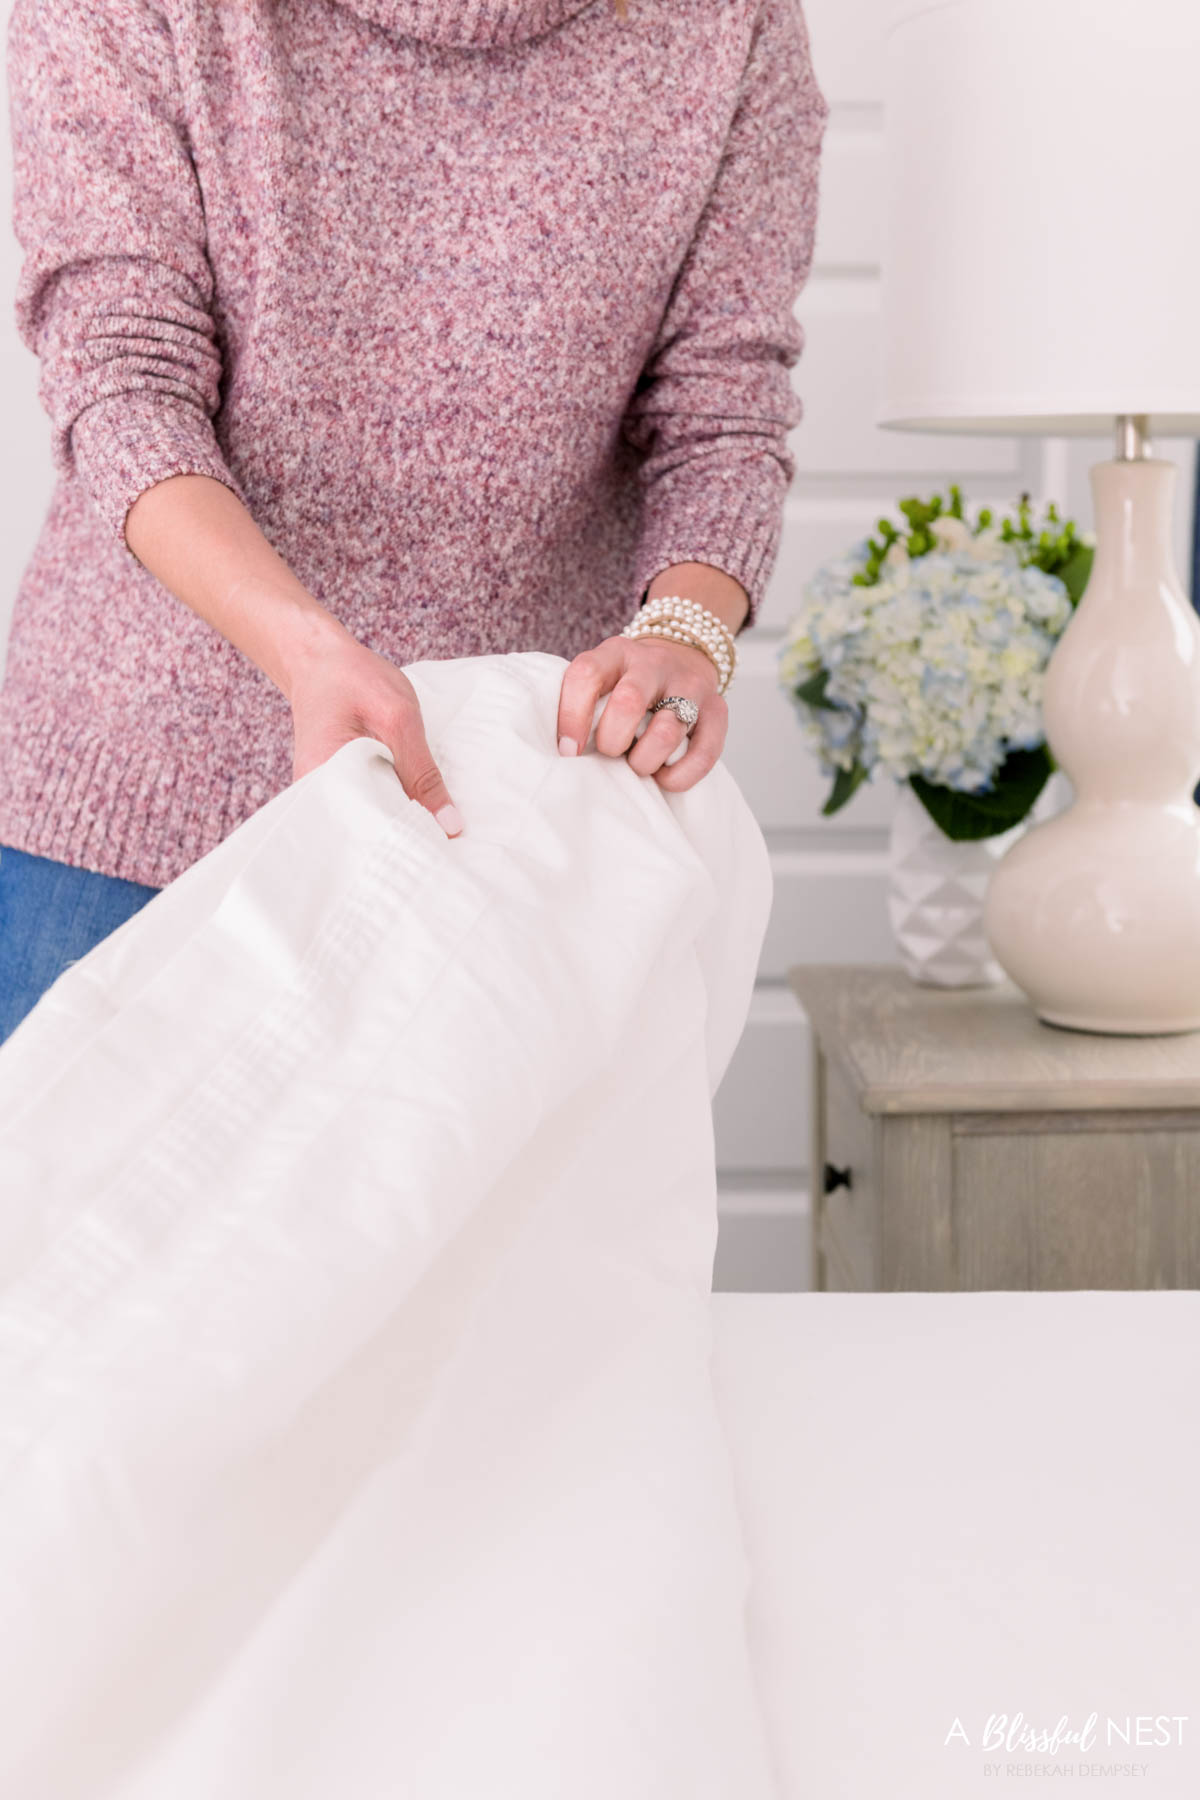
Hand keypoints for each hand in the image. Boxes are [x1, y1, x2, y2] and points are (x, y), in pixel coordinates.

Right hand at [285, 625, 462, 835]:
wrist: (318, 661)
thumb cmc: (353, 680)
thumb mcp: (399, 719)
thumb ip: (422, 773)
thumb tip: (449, 826)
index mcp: (324, 780)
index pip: (370, 831)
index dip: (407, 842)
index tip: (441, 851)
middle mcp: (316, 797)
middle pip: (369, 835)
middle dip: (406, 840)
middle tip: (446, 848)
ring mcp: (325, 794)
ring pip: (370, 823)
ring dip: (401, 823)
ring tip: (436, 836)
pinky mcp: (338, 788)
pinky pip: (368, 807)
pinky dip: (392, 807)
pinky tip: (417, 811)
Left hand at [556, 635, 728, 791]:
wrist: (683, 658)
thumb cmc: (629, 684)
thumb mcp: (603, 678)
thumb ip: (584, 703)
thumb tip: (567, 753)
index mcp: (617, 653)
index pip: (587, 674)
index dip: (572, 717)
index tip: (568, 750)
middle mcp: (654, 664)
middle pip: (628, 702)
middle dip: (612, 741)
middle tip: (610, 752)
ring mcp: (690, 685)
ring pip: (666, 733)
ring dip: (645, 762)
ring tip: (638, 765)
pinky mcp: (717, 710)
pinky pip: (704, 753)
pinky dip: (679, 776)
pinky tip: (665, 778)